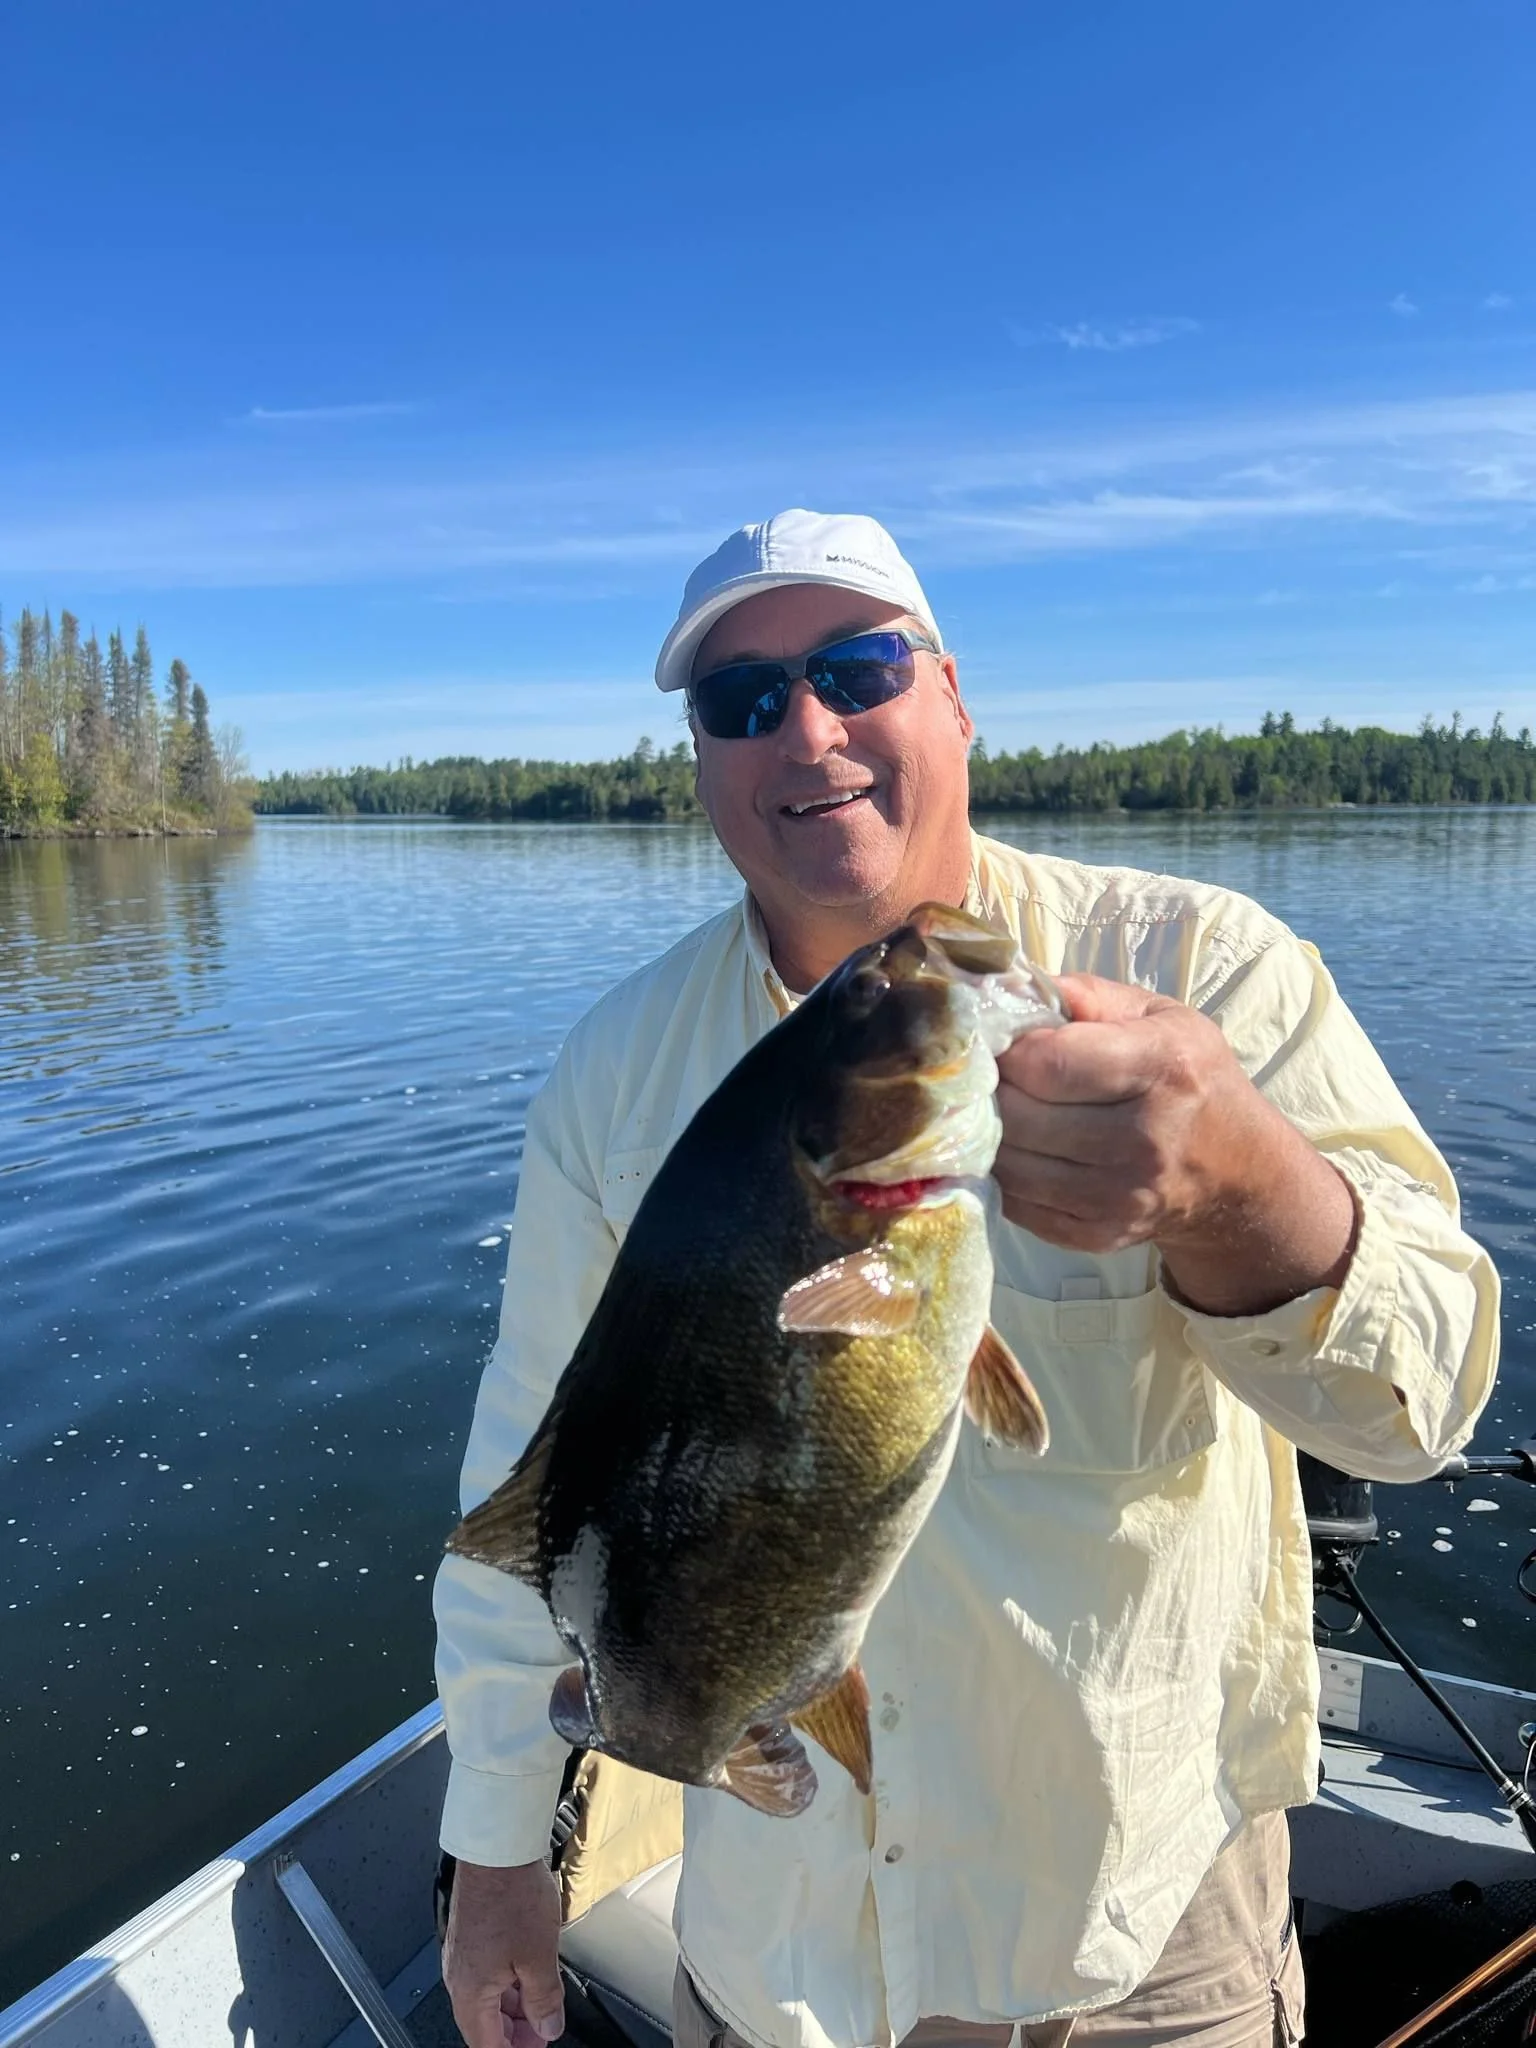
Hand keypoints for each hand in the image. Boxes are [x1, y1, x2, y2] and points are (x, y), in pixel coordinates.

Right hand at [442, 1858, 564, 2047]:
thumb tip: (548, 2027)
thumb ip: (545, 2000)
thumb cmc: (511, 1894)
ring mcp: (462, 1954)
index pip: (486, 2045)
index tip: (538, 2047)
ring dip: (514, 2009)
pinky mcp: (470, 1935)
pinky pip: (487, 1974)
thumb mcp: (539, 1956)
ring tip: (543, 2005)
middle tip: (545, 2030)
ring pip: (486, 1999)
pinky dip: (508, 1984)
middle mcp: (458, 1976)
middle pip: (484, 2025)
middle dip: (515, 2034)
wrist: (496, 1847)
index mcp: (469, 1992)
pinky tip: (529, 1976)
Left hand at [993, 973, 1356, 1316]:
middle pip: (1019, 1115)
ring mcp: (1120, 1195)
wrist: (1236, 1173)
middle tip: (998, 1077)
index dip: (1010, 1049)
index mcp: (1162, 1068)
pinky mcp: (1097, 1234)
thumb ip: (1087, 995)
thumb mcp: (1160, 1016)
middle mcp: (1144, 1138)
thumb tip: (1013, 987)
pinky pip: (1016, 1201)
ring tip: (1009, 1110)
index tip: (1006, 1042)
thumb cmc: (1189, 1077)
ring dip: (995, 1133)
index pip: (1048, 1063)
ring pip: (1009, 1162)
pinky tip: (1027, 1150)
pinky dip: (1009, 1173)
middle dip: (994, 1090)